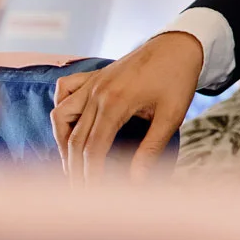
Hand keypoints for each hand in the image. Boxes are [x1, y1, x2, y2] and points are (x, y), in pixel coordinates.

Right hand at [50, 31, 202, 182]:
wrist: (179, 44)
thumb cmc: (178, 79)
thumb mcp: (172, 115)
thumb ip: (152, 148)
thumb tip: (137, 180)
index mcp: (115, 102)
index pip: (93, 148)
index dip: (91, 174)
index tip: (93, 195)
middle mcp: (96, 92)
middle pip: (75, 139)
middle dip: (75, 169)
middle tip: (79, 192)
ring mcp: (91, 82)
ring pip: (61, 115)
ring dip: (62, 143)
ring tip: (72, 165)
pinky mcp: (93, 75)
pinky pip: (64, 90)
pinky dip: (60, 109)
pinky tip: (68, 125)